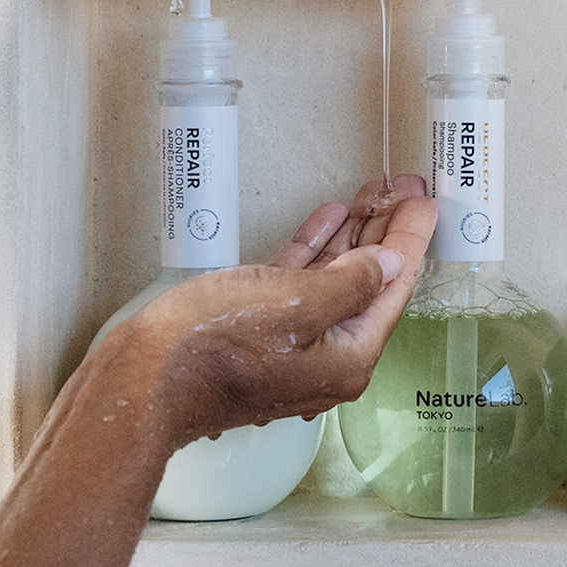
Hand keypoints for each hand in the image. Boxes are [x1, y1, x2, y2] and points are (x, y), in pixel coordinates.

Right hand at [94, 176, 433, 449]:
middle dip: (386, 232)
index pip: (393, 287)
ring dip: (352, 236)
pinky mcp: (255, 334)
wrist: (141, 380)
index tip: (425, 200)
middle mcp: (325, 358)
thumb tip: (387, 264)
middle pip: (369, 283)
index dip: (410, 237)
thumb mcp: (294, 303)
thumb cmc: (212, 346)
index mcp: (346, 357)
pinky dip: (313, 251)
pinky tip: (325, 220)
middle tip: (403, 187)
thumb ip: (349, 282)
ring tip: (370, 193)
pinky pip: (297, 286)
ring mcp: (289, 346)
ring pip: (334, 281)